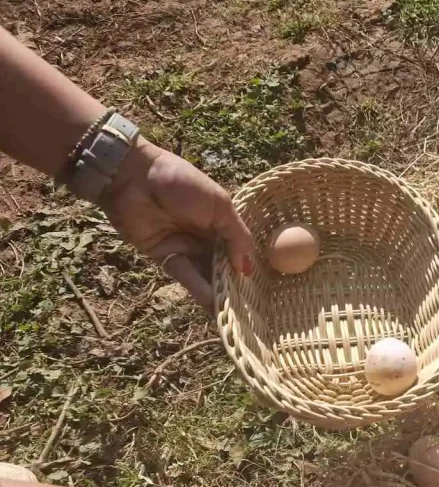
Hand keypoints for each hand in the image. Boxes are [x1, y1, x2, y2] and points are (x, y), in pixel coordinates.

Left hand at [98, 138, 253, 310]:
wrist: (133, 175)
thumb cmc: (181, 182)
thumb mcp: (219, 205)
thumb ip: (236, 236)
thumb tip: (246, 268)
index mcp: (220, 221)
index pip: (237, 249)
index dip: (244, 266)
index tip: (257, 287)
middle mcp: (204, 236)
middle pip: (221, 265)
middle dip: (232, 284)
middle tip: (247, 307)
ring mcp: (184, 247)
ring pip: (204, 273)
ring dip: (217, 291)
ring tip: (230, 311)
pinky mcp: (164, 256)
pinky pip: (184, 274)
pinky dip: (198, 287)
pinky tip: (212, 300)